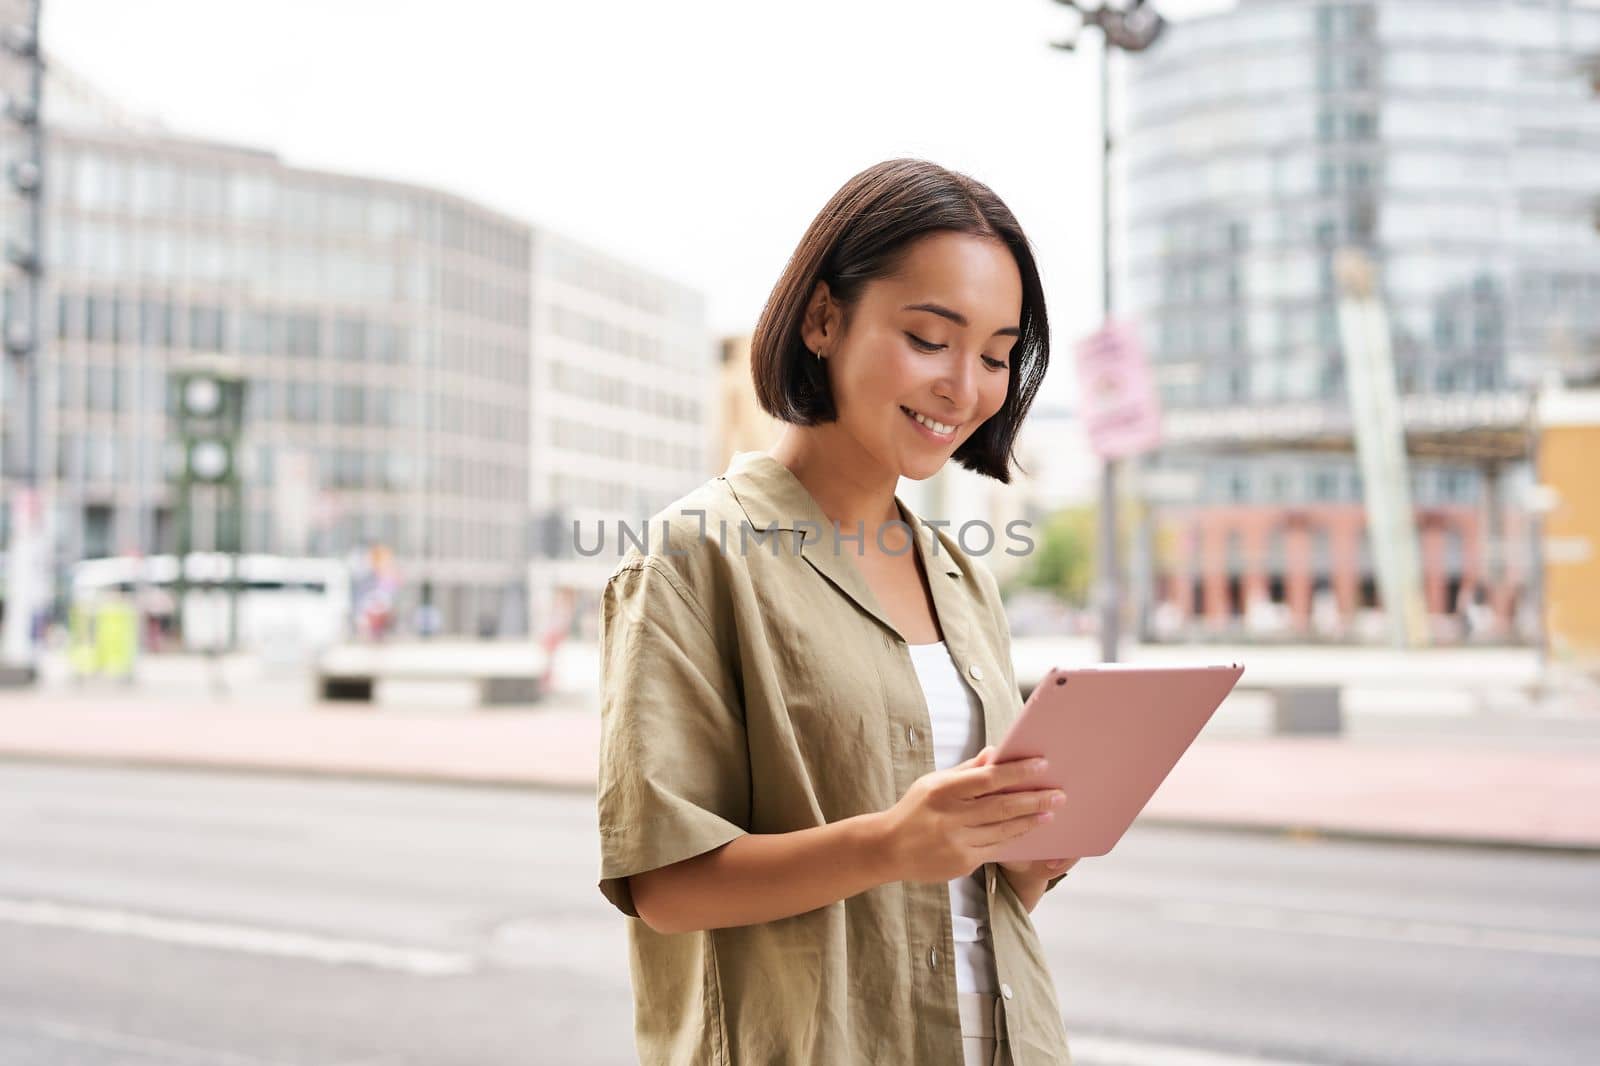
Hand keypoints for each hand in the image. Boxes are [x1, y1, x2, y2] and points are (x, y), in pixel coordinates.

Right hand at [876, 745, 1064, 883]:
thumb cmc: (915, 810)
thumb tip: (996, 754)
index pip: (987, 778)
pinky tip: (1029, 829)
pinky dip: (1014, 838)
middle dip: (1034, 799)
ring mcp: (957, 843)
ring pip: (1003, 830)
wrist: (888, 849)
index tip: (1041, 764)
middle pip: (1001, 807)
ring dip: (1030, 820)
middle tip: (1059, 794)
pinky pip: (996, 849)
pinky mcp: (962, 863)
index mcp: (943, 791)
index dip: (1017, 771)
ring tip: (1050, 812)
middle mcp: (951, 817)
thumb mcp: (934, 783)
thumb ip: (967, 770)